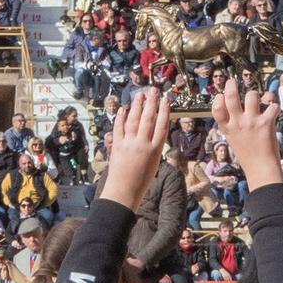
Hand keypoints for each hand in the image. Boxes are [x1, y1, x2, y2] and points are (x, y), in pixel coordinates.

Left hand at [99, 87, 169, 210]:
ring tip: (140, 94)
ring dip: (137, 106)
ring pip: (134, 120)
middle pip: (148, 119)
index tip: (165, 100)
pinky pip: (119, 127)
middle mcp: (142, 145)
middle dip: (151, 103)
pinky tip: (124, 109)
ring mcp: (129, 144)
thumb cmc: (141, 181)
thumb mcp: (154, 164)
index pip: (162, 126)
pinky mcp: (117, 145)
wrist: (124, 192)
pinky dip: (121, 117)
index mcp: (155, 150)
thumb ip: (154, 146)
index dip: (164, 111)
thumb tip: (152, 130)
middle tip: (153, 90)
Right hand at [212, 80, 282, 189]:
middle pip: (232, 96)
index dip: (218, 99)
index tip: (221, 96)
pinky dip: (274, 105)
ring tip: (260, 100)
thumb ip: (231, 126)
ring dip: (257, 95)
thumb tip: (230, 109)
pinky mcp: (266, 123)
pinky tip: (273, 110)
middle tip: (232, 81)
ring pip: (252, 95)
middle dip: (232, 85)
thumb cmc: (248, 157)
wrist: (261, 169)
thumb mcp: (233, 140)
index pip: (216, 108)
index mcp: (228, 128)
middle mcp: (238, 123)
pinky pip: (272, 105)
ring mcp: (252, 122)